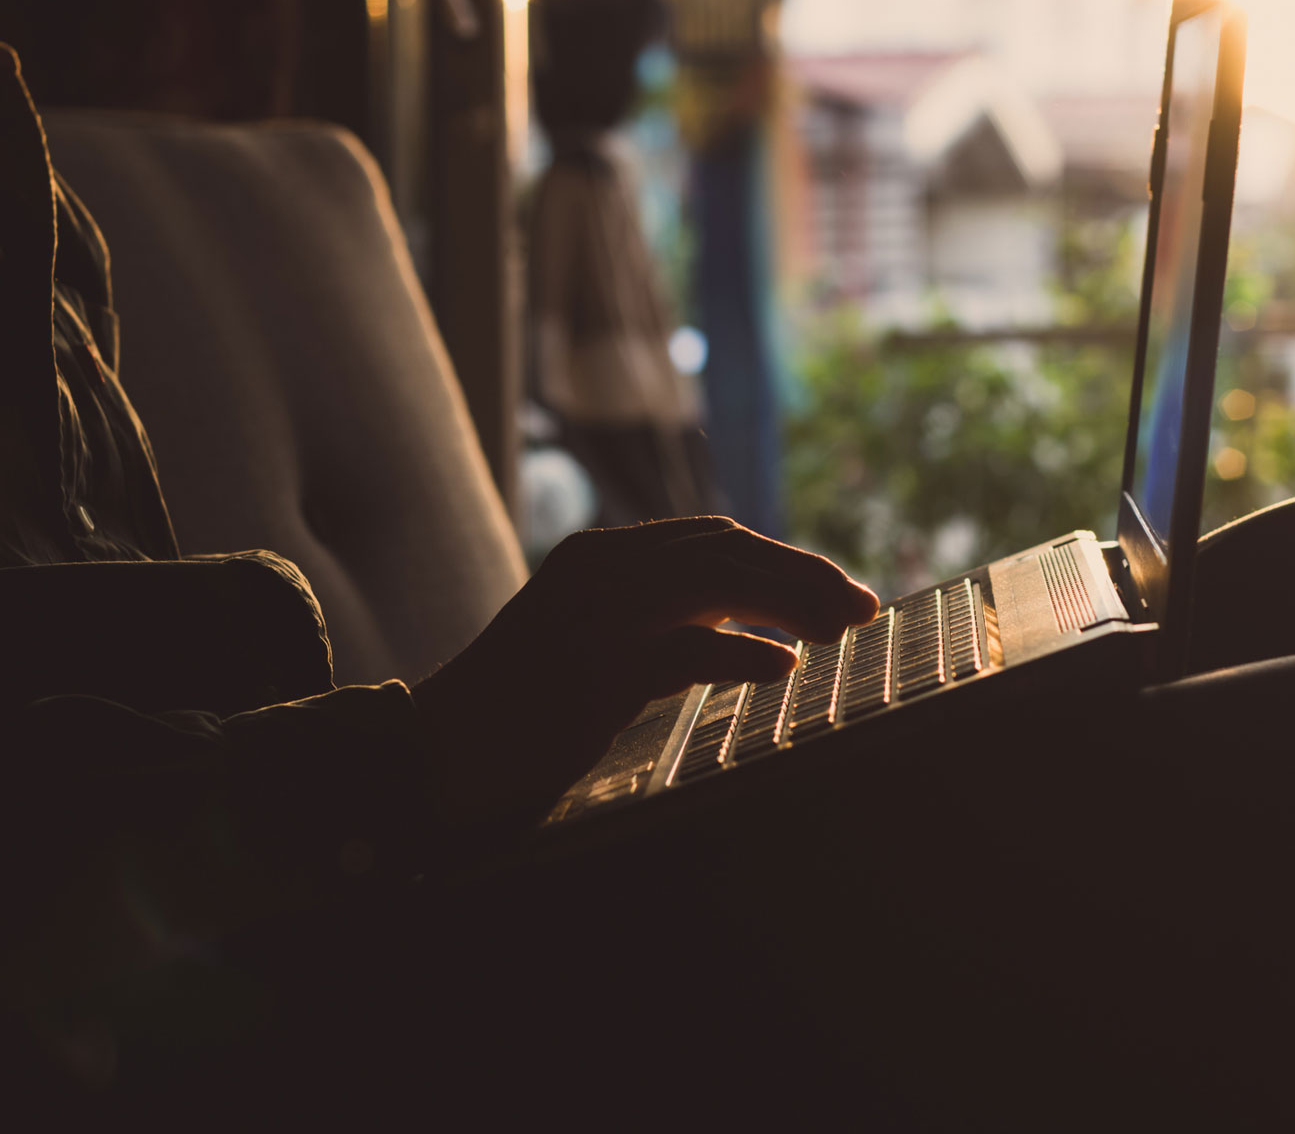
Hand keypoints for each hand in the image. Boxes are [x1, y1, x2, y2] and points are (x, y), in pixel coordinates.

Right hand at [410, 517, 878, 830]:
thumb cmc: (517, 715)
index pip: (712, 538)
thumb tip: (746, 623)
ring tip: (843, 629)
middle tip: (864, 608)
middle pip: (725, 550)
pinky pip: (685, 648)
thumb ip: (660, 623)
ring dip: (790, 602)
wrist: (430, 757)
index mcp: (599, 558)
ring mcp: (594, 616)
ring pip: (715, 583)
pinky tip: (784, 669)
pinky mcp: (590, 670)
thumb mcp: (593, 647)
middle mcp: (599, 571)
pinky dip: (742, 654)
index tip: (839, 593)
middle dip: (803, 575)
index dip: (783, 560)